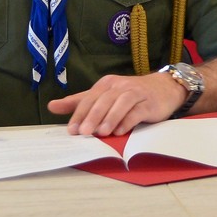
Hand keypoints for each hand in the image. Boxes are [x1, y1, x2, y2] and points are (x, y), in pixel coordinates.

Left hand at [50, 72, 187, 136]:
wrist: (164, 88)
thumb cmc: (130, 94)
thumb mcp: (104, 95)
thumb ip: (79, 102)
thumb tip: (52, 106)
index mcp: (106, 84)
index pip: (89, 99)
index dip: (79, 114)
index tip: (71, 130)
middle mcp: (120, 86)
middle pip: (103, 101)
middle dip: (92, 117)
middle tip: (83, 133)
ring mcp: (136, 93)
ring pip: (120, 104)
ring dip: (110, 118)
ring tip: (101, 133)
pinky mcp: (149, 103)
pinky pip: (137, 112)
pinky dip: (128, 121)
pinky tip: (121, 131)